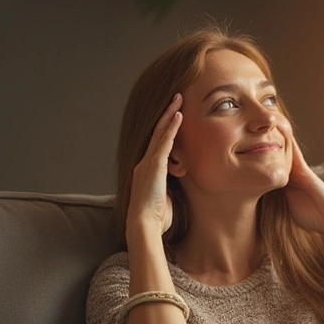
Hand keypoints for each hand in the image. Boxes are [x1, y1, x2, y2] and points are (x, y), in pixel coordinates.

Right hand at [127, 93, 182, 236]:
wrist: (143, 226)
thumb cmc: (156, 218)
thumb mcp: (166, 198)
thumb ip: (171, 187)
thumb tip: (180, 185)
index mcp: (146, 171)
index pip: (157, 144)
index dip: (165, 128)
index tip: (174, 115)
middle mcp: (143, 163)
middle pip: (157, 133)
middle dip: (166, 114)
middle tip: (176, 98)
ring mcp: (147, 163)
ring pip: (159, 132)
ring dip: (169, 114)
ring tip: (178, 99)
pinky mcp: (154, 166)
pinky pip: (164, 142)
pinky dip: (171, 128)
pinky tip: (179, 115)